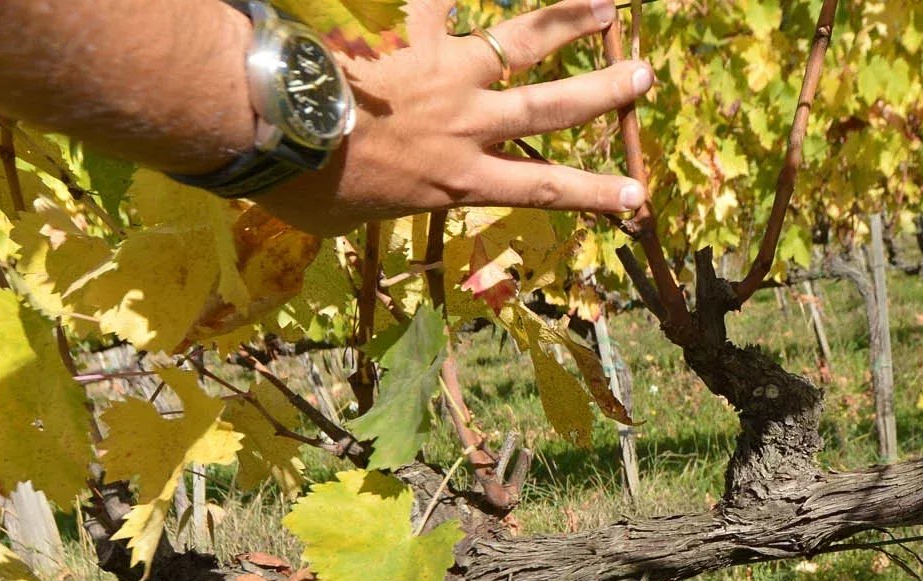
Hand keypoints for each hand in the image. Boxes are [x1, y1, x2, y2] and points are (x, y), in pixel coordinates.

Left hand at [257, 0, 651, 235]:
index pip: (543, 190)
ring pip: (519, 43)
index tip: (637, 195)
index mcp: (458, 179)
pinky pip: (434, 0)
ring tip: (605, 5)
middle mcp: (468, 124)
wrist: (278, 125)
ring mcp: (444, 72)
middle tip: (645, 76)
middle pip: (551, 109)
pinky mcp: (407, 31)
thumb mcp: (345, 217)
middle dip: (603, 93)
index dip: (595, 194)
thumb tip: (342, 204)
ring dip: (566, 21)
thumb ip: (366, 203)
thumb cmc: (305, 186)